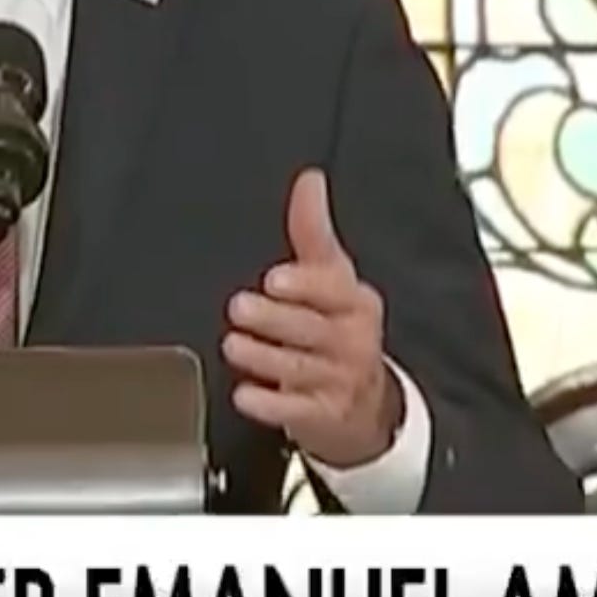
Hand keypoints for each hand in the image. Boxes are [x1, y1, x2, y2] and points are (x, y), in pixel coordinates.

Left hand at [223, 170, 399, 468]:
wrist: (363, 402)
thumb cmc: (338, 328)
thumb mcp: (331, 278)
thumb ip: (313, 231)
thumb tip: (309, 181)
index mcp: (354, 302)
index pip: (333, 290)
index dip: (305, 286)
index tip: (276, 279)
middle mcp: (351, 341)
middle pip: (312, 329)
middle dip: (275, 319)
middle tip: (239, 308)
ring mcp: (339, 381)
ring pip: (300, 369)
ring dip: (264, 358)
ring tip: (233, 346)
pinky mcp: (322, 415)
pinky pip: (295, 412)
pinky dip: (270, 405)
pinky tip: (245, 395)